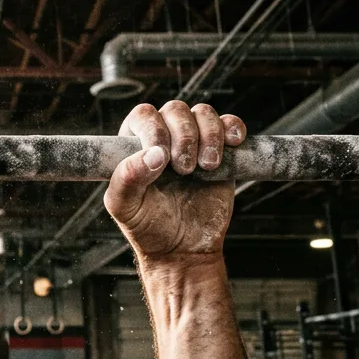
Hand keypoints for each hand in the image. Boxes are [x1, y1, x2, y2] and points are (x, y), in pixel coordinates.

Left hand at [104, 101, 245, 262]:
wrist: (183, 248)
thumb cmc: (147, 227)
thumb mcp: (126, 207)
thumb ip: (128, 178)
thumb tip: (155, 154)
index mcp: (134, 144)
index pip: (143, 116)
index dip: (155, 130)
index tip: (163, 159)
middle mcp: (163, 136)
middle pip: (175, 110)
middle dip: (184, 137)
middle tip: (184, 170)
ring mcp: (194, 142)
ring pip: (203, 113)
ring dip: (209, 135)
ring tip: (207, 167)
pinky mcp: (221, 151)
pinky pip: (229, 124)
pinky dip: (233, 127)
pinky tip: (233, 144)